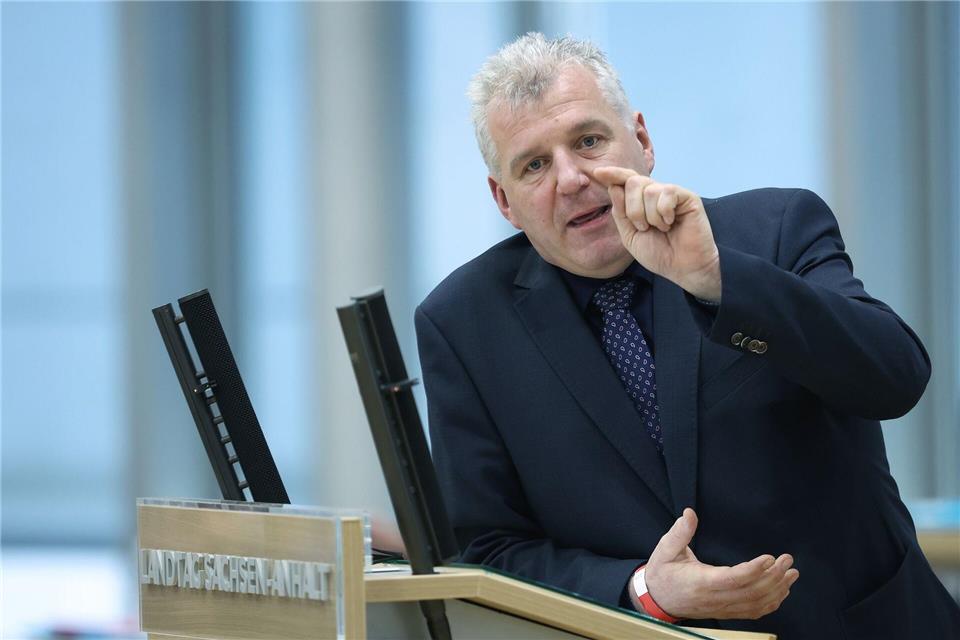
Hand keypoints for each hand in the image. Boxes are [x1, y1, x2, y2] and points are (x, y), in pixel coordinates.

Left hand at [593, 167, 720, 301]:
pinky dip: (664, 211)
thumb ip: (620, 212)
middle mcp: (656, 194)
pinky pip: (667, 192)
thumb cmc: (659, 253)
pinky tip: (670, 223)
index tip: (597, 172)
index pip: (626, 180)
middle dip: (632, 209)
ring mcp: (671, 195)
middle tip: (643, 228)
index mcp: (640, 201)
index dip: (613, 174)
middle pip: (634, 182)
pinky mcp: (688, 197)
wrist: (681, 268)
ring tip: (660, 229)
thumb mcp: (630, 235)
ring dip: (650, 215)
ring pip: (649, 189)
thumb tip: (614, 187)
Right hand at [643, 508, 799, 619]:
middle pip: (751, 592)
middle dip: (774, 577)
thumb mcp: (665, 550)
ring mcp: (722, 608)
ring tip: (791, 573)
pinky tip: (781, 591)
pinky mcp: (727, 612)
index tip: (770, 557)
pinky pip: (753, 611)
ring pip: (756, 603)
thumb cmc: (662, 573)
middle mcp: (715, 598)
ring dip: (778, 590)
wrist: (656, 599)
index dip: (754, 570)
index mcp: (700, 581)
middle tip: (787, 560)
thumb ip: (679, 532)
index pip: (733, 579)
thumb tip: (690, 513)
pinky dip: (771, 603)